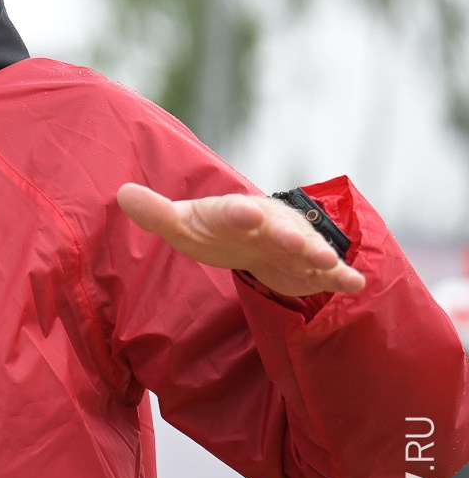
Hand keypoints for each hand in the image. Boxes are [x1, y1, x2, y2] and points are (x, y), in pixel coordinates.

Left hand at [116, 183, 363, 296]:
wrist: (253, 236)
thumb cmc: (214, 230)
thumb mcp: (183, 224)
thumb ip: (156, 212)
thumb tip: (122, 193)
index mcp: (235, 213)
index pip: (233, 212)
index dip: (238, 213)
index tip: (244, 212)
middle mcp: (270, 224)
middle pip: (278, 229)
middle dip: (286, 235)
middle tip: (293, 242)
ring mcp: (294, 245)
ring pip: (309, 247)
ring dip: (317, 254)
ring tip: (326, 261)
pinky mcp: (311, 268)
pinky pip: (331, 272)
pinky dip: (342, 276)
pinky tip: (355, 284)